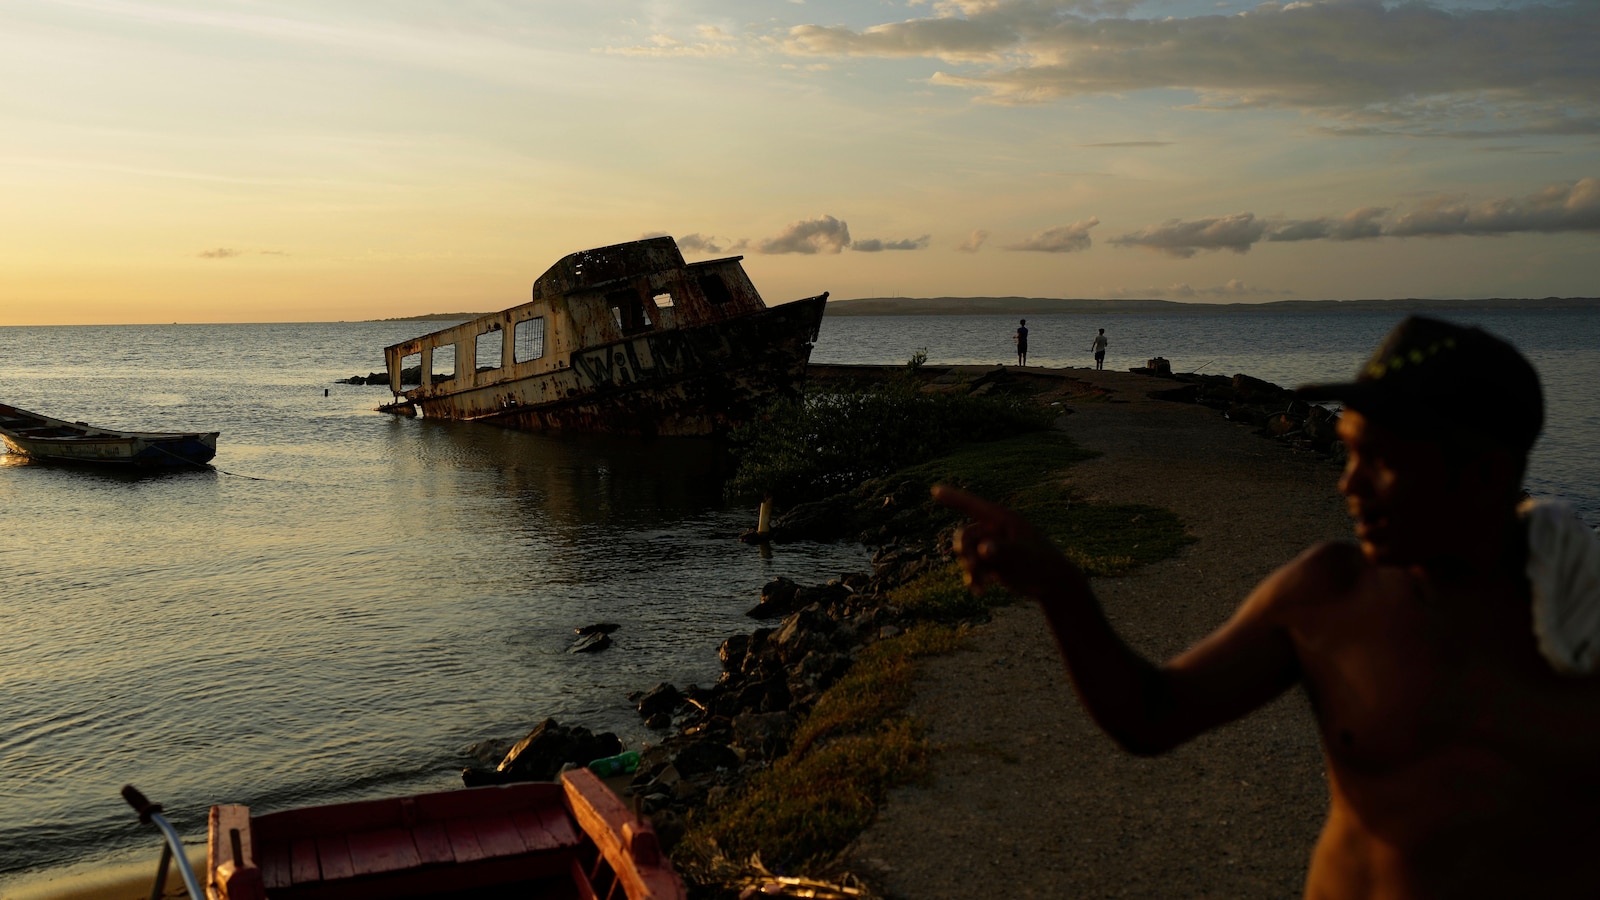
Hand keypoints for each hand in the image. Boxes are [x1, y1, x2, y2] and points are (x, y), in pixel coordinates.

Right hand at [933, 485, 1085, 599]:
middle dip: (963, 552)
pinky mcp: (992, 562)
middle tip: (971, 567)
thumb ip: (1002, 550)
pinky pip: (973, 568)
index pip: (973, 506)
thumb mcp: (1023, 556)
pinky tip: (980, 591)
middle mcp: (994, 530)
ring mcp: (992, 546)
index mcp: (1003, 520)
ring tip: (980, 587)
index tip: (934, 490)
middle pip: (965, 535)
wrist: (1053, 583)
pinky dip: (974, 579)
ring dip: (970, 570)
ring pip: (966, 555)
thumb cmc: (1042, 564)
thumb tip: (983, 549)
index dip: (953, 498)